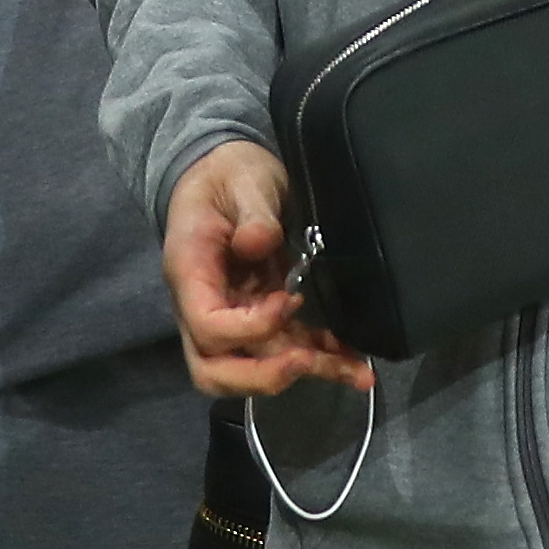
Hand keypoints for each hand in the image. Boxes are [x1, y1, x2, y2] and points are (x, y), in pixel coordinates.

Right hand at [162, 141, 369, 398]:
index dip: (250, 327)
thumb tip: (259, 242)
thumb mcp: (242, 178)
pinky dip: (322, 359)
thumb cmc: (229, 172)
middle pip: (213, 369)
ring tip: (359, 374)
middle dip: (264, 376)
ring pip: (256, 367)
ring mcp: (231, 316)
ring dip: (308, 372)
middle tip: (308, 362)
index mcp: (189, 271)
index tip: (289, 301)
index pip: (207, 325)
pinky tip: (356, 362)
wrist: (226, 172)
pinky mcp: (261, 316)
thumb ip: (252, 211)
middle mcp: (203, 304)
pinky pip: (286, 351)